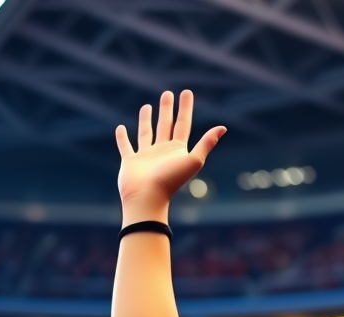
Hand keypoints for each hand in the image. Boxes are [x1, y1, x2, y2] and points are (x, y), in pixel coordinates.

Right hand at [116, 90, 225, 210]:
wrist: (148, 197)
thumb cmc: (171, 180)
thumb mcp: (193, 160)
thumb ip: (206, 143)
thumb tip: (223, 128)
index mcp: (177, 150)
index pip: (183, 124)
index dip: (185, 108)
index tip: (186, 92)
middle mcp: (162, 152)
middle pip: (165, 125)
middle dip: (167, 109)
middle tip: (167, 94)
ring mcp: (146, 156)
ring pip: (146, 133)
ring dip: (146, 120)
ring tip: (146, 106)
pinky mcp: (130, 162)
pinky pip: (126, 146)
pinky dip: (122, 138)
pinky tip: (120, 128)